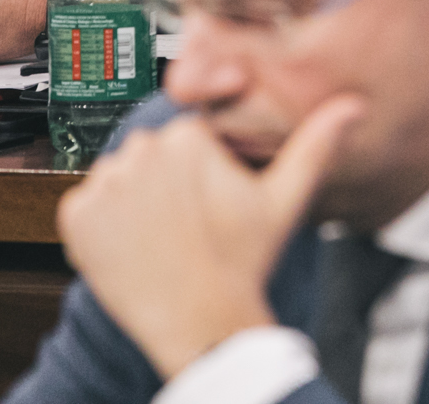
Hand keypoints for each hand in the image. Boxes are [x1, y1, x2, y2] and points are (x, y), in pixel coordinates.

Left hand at [57, 95, 363, 379]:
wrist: (200, 321)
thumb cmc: (243, 261)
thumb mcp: (286, 198)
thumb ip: (315, 144)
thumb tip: (352, 107)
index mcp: (187, 138)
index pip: (190, 136)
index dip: (205, 169)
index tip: (213, 200)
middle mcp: (140, 152)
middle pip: (153, 154)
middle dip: (169, 180)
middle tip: (193, 221)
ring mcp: (104, 185)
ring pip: (121, 177)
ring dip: (136, 199)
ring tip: (166, 234)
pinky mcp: (76, 217)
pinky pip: (88, 206)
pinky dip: (105, 223)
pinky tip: (137, 244)